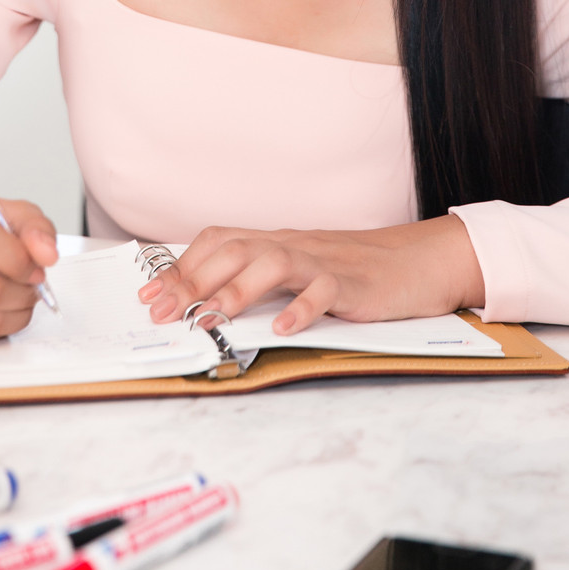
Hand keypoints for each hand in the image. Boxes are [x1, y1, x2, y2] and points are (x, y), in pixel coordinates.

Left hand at [137, 217, 485, 334]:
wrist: (420, 260)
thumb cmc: (356, 270)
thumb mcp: (302, 270)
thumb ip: (262, 279)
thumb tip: (205, 303)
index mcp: (277, 242)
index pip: (218, 241)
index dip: (180, 266)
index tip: (148, 295)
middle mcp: (293, 245)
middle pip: (234, 249)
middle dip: (192, 281)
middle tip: (166, 313)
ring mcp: (323, 262)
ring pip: (272, 262)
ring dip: (236, 290)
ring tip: (211, 318)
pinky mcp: (353, 284)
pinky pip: (323, 291)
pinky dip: (300, 308)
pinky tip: (282, 327)